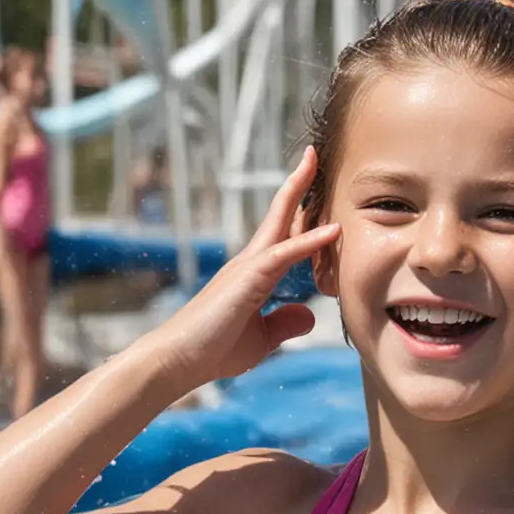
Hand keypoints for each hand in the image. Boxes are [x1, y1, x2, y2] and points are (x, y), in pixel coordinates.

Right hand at [153, 147, 339, 392]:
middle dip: (298, 183)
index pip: (283, 235)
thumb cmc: (214, 350)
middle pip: (279, 214)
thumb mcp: (262, 338)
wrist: (179, 360)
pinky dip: (309, 241)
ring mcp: (247, 267)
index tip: (317, 191)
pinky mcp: (248, 280)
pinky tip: (333, 230)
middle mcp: (250, 262)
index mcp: (255, 274)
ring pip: (279, 222)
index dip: (302, 213)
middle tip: (314, 153)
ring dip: (300, 192)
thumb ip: (285, 323)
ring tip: (314, 162)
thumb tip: (310, 314)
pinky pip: (284, 255)